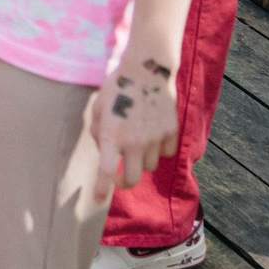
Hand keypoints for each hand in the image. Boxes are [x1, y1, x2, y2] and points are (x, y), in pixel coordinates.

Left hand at [91, 58, 181, 200]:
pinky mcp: (171, 132)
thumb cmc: (118, 87)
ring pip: (149, 167)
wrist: (147, 69)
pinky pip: (165, 153)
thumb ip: (99, 132)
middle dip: (124, 182)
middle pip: (131, 179)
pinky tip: (153, 134)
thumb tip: (105, 150)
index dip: (101, 188)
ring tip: (137, 142)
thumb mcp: (99, 108)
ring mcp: (154, 138)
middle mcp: (134, 141)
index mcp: (112, 134)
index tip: (98, 199)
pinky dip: (158, 149)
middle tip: (120, 176)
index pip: (105, 170)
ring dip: (141, 161)